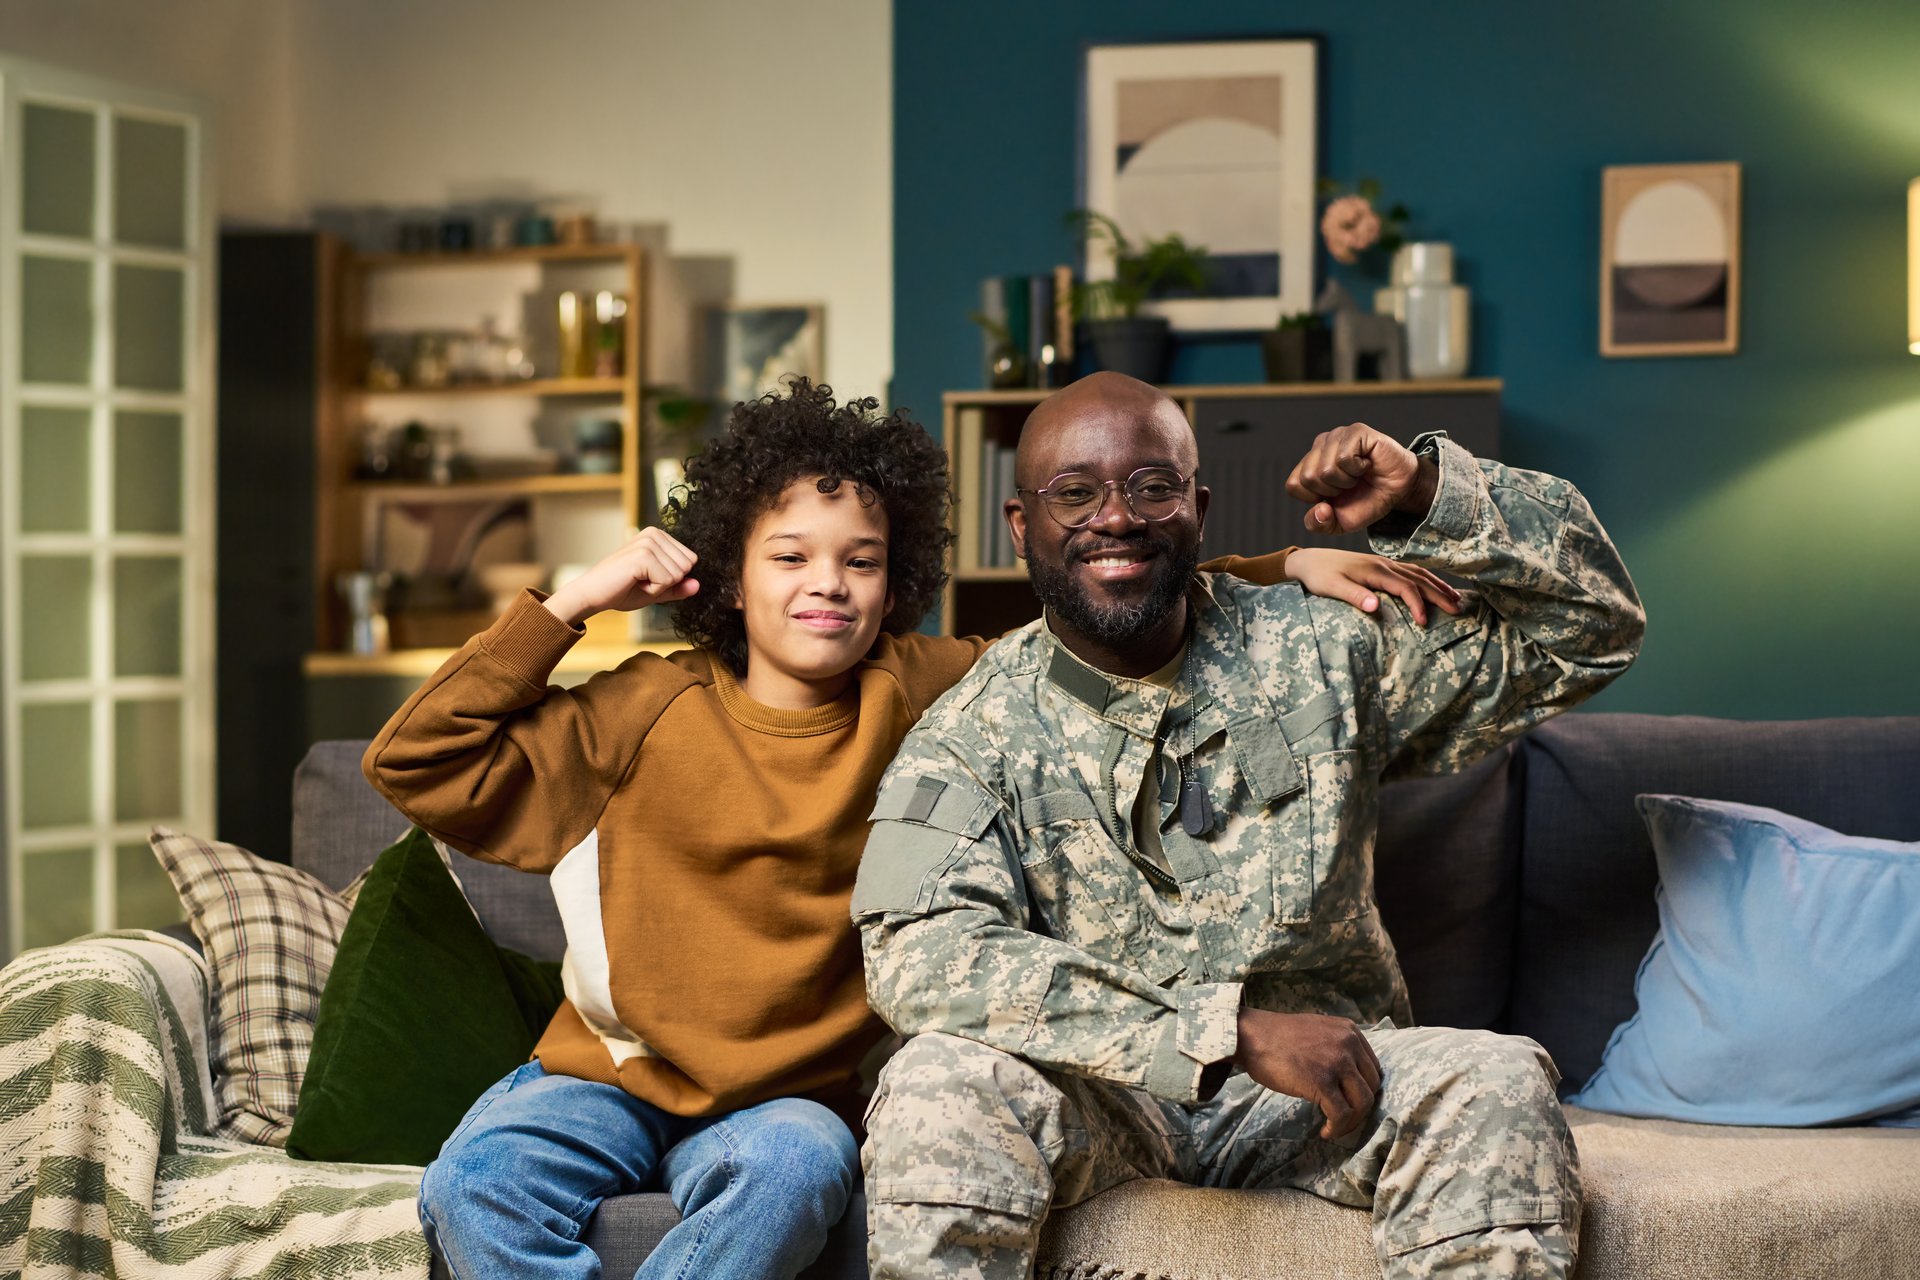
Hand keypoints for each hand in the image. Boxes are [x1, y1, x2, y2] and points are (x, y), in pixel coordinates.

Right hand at [543, 528, 698, 626]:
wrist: (592, 595)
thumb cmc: (621, 590)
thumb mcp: (657, 590)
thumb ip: (678, 587)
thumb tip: (698, 585)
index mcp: (659, 536)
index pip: (690, 561)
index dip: (671, 578)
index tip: (648, 578)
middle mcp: (654, 534)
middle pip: (687, 567)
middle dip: (667, 583)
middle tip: (641, 581)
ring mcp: (648, 543)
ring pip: (678, 575)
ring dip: (658, 587)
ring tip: (636, 581)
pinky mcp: (643, 555)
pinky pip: (667, 581)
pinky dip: (652, 590)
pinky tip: (633, 583)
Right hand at [1235, 1008, 1381, 1140]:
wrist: (1251, 1036)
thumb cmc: (1278, 1037)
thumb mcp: (1318, 1031)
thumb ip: (1338, 1047)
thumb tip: (1350, 1078)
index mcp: (1349, 1031)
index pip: (1373, 1069)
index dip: (1364, 1090)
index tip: (1350, 1103)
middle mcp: (1348, 1044)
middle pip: (1371, 1087)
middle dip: (1359, 1109)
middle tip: (1342, 1120)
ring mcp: (1336, 1062)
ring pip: (1362, 1103)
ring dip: (1350, 1122)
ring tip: (1334, 1127)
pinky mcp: (1322, 1082)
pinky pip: (1341, 1114)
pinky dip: (1336, 1128)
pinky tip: (1325, 1131)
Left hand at [1284, 423, 1435, 534]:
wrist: (1399, 490)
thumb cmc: (1368, 500)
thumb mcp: (1340, 523)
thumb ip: (1319, 524)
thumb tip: (1320, 509)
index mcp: (1310, 464)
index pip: (1293, 485)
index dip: (1316, 499)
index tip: (1336, 495)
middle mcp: (1320, 446)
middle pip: (1307, 478)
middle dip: (1332, 490)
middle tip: (1350, 484)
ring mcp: (1337, 436)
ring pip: (1325, 470)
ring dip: (1347, 481)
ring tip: (1358, 474)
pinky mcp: (1355, 431)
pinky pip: (1344, 458)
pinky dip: (1358, 469)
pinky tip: (1366, 464)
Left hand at [1285, 548, 1461, 625]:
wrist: (1308, 560)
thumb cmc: (1318, 576)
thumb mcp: (1330, 587)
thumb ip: (1353, 595)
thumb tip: (1376, 606)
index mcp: (1374, 570)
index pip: (1405, 587)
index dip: (1417, 604)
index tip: (1424, 623)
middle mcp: (1383, 564)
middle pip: (1419, 578)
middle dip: (1439, 594)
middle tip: (1458, 610)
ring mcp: (1384, 563)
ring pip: (1419, 572)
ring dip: (1438, 585)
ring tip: (1456, 599)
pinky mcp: (1382, 565)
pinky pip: (1411, 570)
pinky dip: (1427, 579)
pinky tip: (1435, 587)